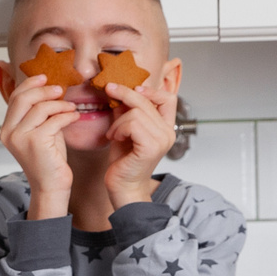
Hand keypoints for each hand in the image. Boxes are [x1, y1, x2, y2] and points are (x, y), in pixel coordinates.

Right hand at [0, 72, 76, 220]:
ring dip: (60, 104)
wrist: (52, 186)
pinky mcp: (36, 142)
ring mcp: (20, 138)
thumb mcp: (41, 131)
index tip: (44, 78)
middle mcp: (9, 133)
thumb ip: (39, 113)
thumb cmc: (49, 160)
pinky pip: (54, 120)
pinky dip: (67, 115)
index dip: (29, 84)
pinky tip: (74, 116)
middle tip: (60, 89)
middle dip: (44, 90)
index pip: (15, 98)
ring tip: (71, 107)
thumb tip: (49, 89)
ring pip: (40, 108)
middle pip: (24, 99)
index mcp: (7, 129)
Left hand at [101, 76, 176, 209]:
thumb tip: (119, 90)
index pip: (168, 98)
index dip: (150, 90)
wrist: (123, 187)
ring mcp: (162, 140)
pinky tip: (115, 138)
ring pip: (136, 112)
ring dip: (118, 121)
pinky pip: (132, 124)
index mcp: (165, 127)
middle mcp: (168, 132)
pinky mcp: (151, 147)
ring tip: (113, 134)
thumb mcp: (124, 130)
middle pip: (147, 100)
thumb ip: (126, 112)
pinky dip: (119, 128)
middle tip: (108, 90)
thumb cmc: (124, 161)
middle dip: (124, 94)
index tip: (133, 88)